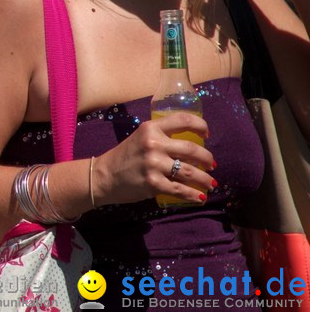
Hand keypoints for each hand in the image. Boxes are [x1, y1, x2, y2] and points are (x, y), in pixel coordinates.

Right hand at [94, 112, 215, 205]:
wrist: (103, 176)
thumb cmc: (125, 156)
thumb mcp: (140, 138)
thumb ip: (161, 137)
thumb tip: (190, 146)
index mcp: (151, 128)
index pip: (183, 120)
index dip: (200, 126)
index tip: (206, 136)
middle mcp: (153, 143)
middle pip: (192, 149)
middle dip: (208, 159)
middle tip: (212, 165)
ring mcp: (153, 164)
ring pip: (191, 172)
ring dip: (206, 179)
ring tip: (211, 183)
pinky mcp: (153, 183)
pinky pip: (180, 190)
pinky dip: (194, 195)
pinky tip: (201, 197)